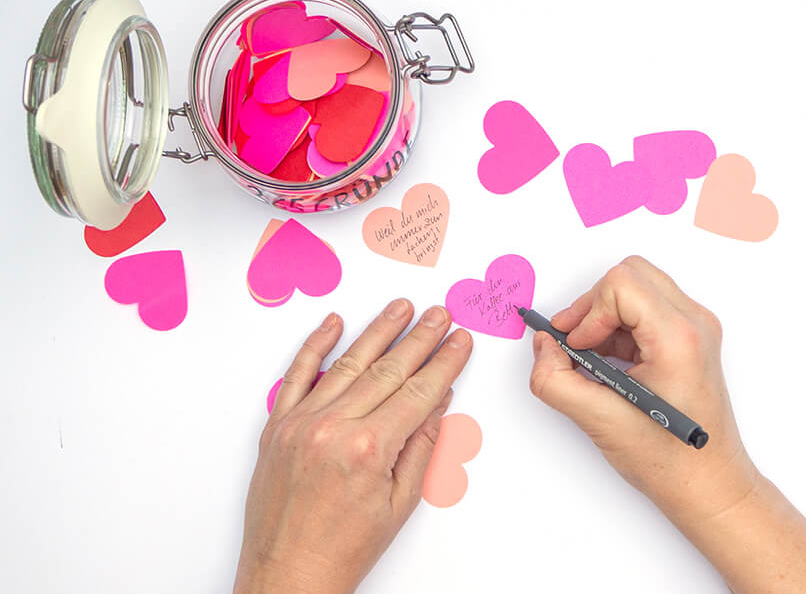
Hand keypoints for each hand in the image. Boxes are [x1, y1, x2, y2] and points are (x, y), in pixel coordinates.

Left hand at [234, 300, 471, 593]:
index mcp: (369, 449)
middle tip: (439, 314)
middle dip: (419, 339)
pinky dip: (315, 346)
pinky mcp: (277, 426)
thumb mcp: (399, 504)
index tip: (459, 341)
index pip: (418, 391)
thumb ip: (421, 447)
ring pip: (348, 364)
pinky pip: (298, 375)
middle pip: (388, 370)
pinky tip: (334, 324)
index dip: (444, 363)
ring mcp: (301, 422)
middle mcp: (333, 427)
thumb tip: (439, 402)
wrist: (287, 576)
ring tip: (401, 308)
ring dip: (378, 332)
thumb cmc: (342, 549)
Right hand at [530, 257, 805, 591]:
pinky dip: (616, 326)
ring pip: (636, 286)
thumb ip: (554, 379)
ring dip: (603, 315)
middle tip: (575, 341)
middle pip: (630, 274)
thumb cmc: (669, 460)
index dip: (589, 312)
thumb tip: (543, 346)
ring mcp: (696, 328)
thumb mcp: (598, 420)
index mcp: (680, 338)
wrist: (709, 485)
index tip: (579, 346)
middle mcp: (695, 323)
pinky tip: (608, 361)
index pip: (621, 284)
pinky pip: (644, 307)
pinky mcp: (690, 337)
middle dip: (592, 304)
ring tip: (591, 355)